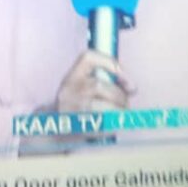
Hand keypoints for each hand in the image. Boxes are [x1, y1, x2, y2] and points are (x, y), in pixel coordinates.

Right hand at [19, 51, 133, 156]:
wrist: (55, 128)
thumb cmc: (77, 104)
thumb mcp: (83, 86)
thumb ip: (106, 80)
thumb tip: (132, 87)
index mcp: (71, 76)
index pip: (87, 58)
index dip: (108, 62)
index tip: (123, 74)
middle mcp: (68, 90)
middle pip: (99, 85)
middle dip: (119, 95)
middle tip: (126, 103)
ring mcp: (71, 108)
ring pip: (102, 105)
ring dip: (119, 110)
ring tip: (122, 113)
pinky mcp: (77, 126)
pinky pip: (102, 124)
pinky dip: (114, 124)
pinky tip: (114, 124)